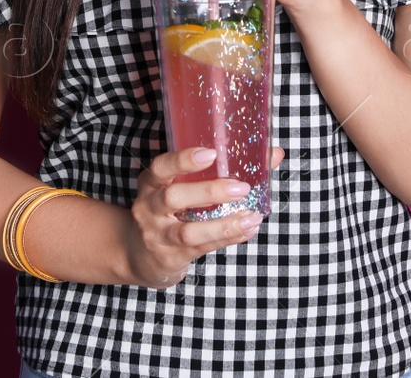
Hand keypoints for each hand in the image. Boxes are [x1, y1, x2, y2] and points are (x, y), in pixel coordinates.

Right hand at [124, 145, 285, 288]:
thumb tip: (271, 154)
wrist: (138, 254)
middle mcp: (149, 207)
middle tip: (242, 188)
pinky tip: (246, 230)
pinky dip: (227, 239)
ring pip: (188, 231)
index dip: (184, 160)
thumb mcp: (180, 187)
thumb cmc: (169, 211)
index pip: (161, 167)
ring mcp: (157, 235)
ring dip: (224, 224)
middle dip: (209, 192)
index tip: (211, 154)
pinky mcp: (169, 256)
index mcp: (152, 183)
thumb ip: (218, 170)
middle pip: (173, 197)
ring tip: (251, 217)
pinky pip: (201, 248)